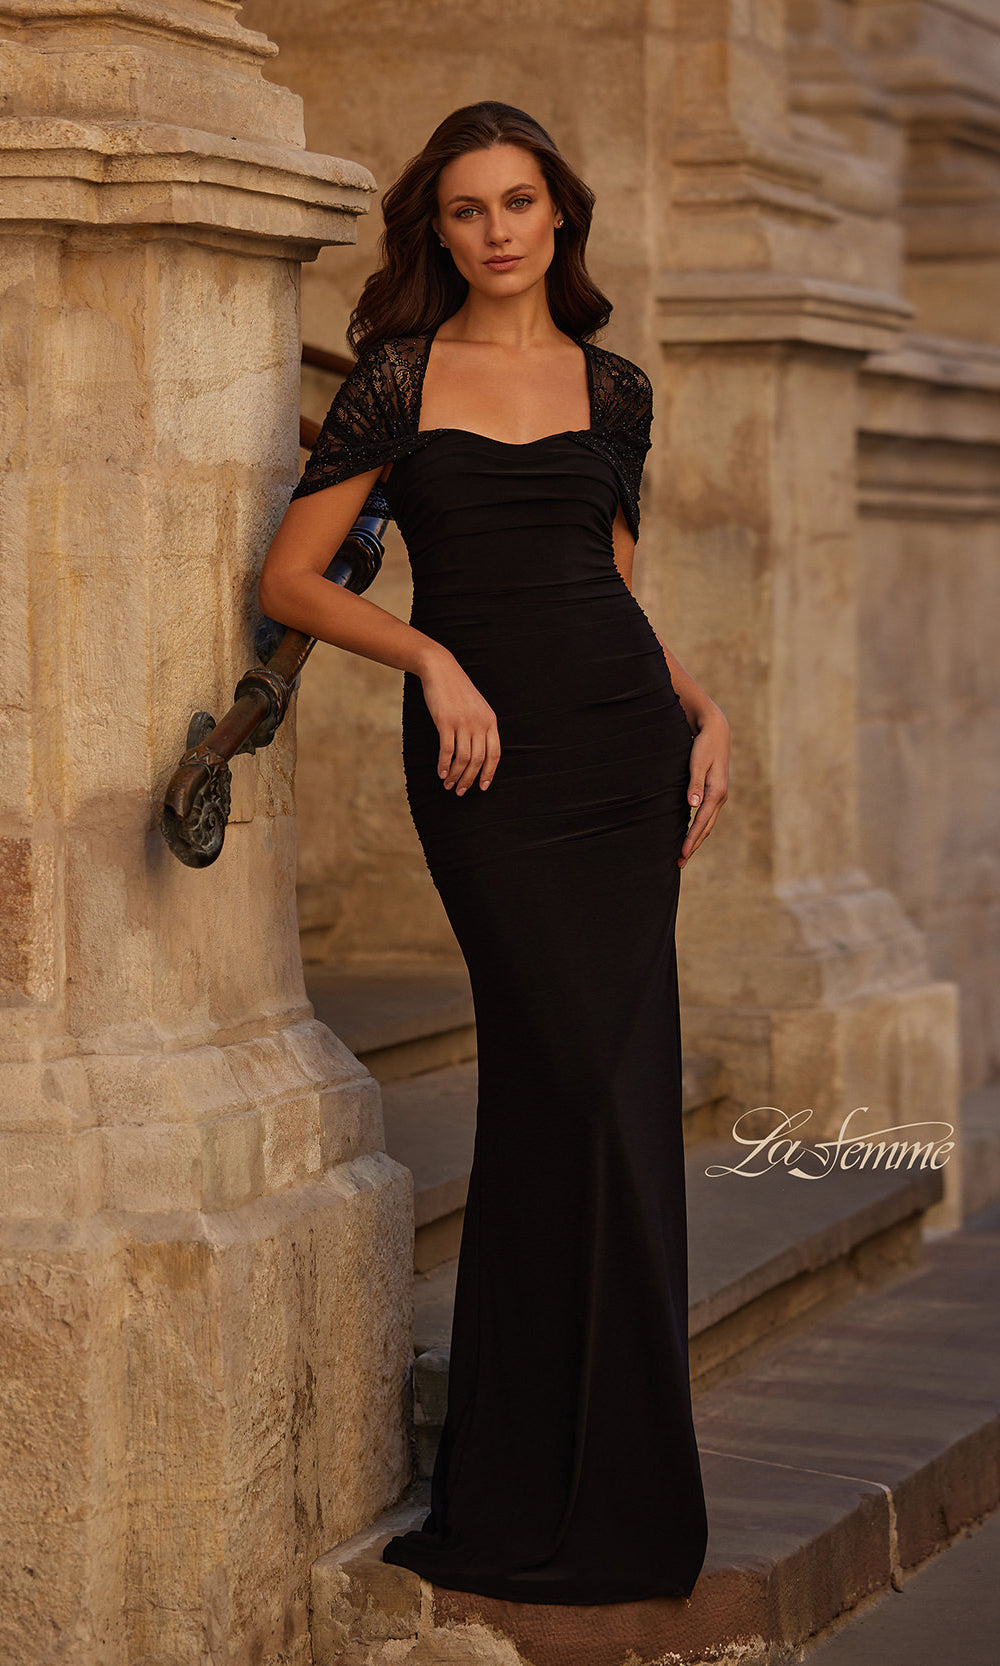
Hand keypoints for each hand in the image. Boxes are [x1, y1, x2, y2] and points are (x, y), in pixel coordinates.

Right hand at [419, 649, 500, 794]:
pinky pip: (447, 750)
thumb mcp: (476, 707)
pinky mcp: (446, 721)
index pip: (494, 754)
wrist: (441, 670)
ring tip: (448, 784)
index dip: (489, 773)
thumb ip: (480, 726)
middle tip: (460, 791)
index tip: (482, 787)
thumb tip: (477, 753)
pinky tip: (440, 772)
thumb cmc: (457, 690)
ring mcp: (463, 722)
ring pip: (463, 758)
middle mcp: (479, 723)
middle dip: (469, 779)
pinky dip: (444, 764)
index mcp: (490, 721)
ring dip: (455, 775)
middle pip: (478, 760)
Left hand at [679, 708, 728, 867]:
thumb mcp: (697, 762)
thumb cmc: (704, 745)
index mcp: (716, 792)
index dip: (692, 840)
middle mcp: (720, 797)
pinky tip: (690, 834)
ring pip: (707, 823)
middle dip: (693, 846)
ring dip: (696, 839)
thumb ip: (694, 784)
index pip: (702, 822)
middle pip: (706, 828)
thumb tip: (693, 806)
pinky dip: (698, 828)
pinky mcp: (714, 792)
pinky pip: (706, 816)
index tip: (682, 854)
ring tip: (684, 854)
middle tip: (680, 863)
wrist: (716, 731)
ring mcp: (718, 795)